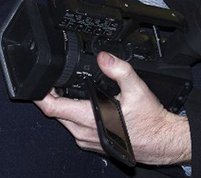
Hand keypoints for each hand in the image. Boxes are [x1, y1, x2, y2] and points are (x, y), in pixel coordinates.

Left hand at [34, 52, 191, 164]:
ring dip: (63, 107)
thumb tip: (103, 57)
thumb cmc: (151, 121)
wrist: (162, 141)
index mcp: (90, 119)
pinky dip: (73, 116)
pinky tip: (83, 105)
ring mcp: (87, 140)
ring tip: (67, 90)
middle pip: (55, 113)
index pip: (52, 108)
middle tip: (55, 81)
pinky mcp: (93, 144)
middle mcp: (84, 133)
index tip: (38, 83)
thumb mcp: (137, 89)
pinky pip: (75, 129)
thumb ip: (119, 70)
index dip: (41, 94)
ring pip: (64, 122)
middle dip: (52, 97)